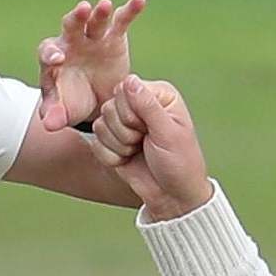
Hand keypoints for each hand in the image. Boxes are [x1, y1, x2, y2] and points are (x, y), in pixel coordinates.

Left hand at [36, 0, 146, 129]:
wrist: (96, 101)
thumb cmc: (73, 103)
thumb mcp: (63, 112)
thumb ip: (54, 116)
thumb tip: (50, 125)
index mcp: (53, 59)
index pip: (48, 51)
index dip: (51, 54)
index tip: (57, 59)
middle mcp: (72, 42)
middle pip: (71, 26)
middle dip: (75, 18)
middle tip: (81, 11)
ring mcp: (93, 38)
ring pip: (95, 21)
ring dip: (100, 12)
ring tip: (105, 5)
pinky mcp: (114, 37)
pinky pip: (122, 21)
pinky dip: (131, 9)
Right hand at [83, 74, 213, 218]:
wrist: (171, 195)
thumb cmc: (180, 163)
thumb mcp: (167, 133)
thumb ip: (147, 105)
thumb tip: (130, 80)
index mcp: (158, 95)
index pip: (125, 89)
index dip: (131, 113)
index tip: (149, 129)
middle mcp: (139, 105)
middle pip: (109, 107)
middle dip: (124, 132)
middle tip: (143, 142)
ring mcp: (123, 123)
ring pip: (99, 125)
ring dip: (118, 146)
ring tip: (137, 151)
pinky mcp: (112, 141)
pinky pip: (95, 143)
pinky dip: (110, 157)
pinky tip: (128, 159)